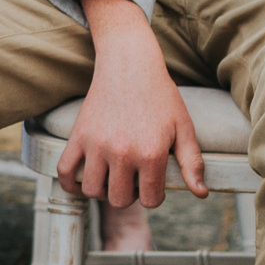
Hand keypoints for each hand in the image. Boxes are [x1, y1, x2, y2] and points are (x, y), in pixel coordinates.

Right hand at [57, 10, 206, 208]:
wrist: (130, 65)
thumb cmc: (160, 96)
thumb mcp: (183, 128)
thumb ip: (192, 162)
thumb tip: (201, 193)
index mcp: (151, 154)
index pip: (150, 199)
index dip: (154, 195)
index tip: (153, 182)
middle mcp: (122, 153)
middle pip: (120, 199)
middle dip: (129, 195)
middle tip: (134, 179)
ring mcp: (96, 145)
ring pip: (92, 191)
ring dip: (103, 191)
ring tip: (112, 178)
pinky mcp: (78, 136)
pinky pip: (64, 171)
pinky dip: (70, 183)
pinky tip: (83, 181)